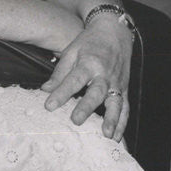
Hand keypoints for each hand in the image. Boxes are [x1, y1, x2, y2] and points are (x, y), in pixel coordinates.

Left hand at [39, 16, 133, 140]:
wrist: (114, 33)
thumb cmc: (89, 42)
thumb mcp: (71, 51)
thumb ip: (60, 73)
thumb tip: (45, 90)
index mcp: (89, 63)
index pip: (73, 80)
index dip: (61, 93)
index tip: (49, 106)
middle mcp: (105, 74)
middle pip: (96, 93)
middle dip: (86, 107)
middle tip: (76, 121)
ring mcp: (117, 83)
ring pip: (116, 103)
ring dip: (112, 121)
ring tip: (107, 136)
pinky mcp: (125, 89)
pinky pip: (125, 108)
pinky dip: (122, 123)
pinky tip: (117, 138)